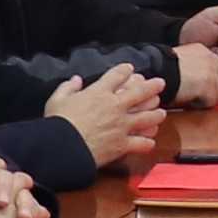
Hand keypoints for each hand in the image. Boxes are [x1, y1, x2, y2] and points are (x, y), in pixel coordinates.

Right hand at [49, 66, 168, 167]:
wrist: (63, 148)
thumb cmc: (58, 124)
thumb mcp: (56, 100)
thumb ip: (67, 88)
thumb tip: (74, 80)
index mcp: (98, 93)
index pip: (116, 75)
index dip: (125, 70)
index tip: (130, 68)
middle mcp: (115, 106)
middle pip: (140, 92)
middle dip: (152, 86)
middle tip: (160, 83)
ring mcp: (122, 125)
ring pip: (148, 117)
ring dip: (156, 114)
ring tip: (161, 113)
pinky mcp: (123, 144)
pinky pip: (142, 143)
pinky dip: (148, 142)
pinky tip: (150, 141)